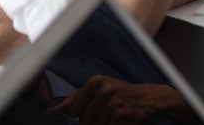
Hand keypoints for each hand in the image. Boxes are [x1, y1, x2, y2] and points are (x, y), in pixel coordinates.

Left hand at [52, 75, 191, 123]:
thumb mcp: (98, 90)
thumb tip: (54, 111)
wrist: (149, 98)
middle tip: (105, 115)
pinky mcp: (126, 115)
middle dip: (92, 123)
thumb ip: (75, 100)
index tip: (93, 109)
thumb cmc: (119, 94)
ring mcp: (117, 103)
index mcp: (96, 82)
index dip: (81, 115)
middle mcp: (106, 90)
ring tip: (113, 119)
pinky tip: (119, 122)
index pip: (73, 111)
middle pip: (84, 122)